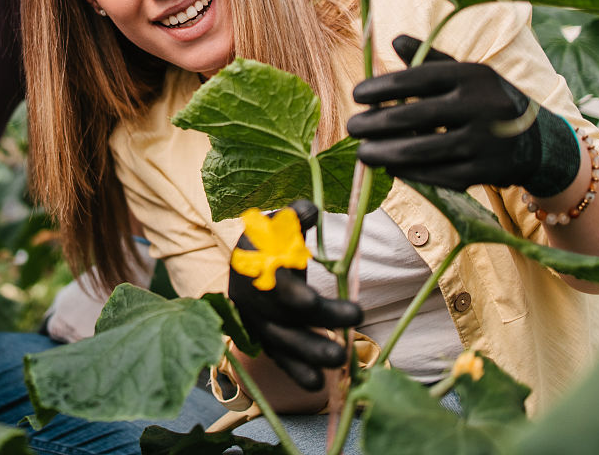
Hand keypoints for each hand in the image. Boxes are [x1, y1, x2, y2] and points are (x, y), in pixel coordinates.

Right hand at [228, 199, 363, 390]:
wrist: (243, 268)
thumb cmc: (268, 242)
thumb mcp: (276, 224)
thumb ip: (294, 217)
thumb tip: (309, 212)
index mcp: (254, 265)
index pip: (271, 281)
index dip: (288, 292)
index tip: (311, 302)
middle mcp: (252, 299)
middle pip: (284, 315)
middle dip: (320, 321)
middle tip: (355, 320)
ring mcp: (258, 323)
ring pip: (282, 343)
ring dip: (310, 354)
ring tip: (340, 359)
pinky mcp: (265, 342)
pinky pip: (280, 360)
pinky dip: (296, 373)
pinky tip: (317, 386)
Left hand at [347, 35, 579, 196]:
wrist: (537, 141)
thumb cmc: (487, 100)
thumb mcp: (466, 74)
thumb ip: (430, 58)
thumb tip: (395, 39)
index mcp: (474, 76)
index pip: (419, 79)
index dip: (383, 87)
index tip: (356, 95)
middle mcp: (482, 106)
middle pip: (415, 116)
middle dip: (376, 123)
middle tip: (351, 127)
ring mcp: (485, 141)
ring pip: (423, 150)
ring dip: (385, 152)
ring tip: (362, 153)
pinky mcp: (485, 171)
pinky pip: (438, 174)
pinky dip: (409, 172)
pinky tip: (389, 167)